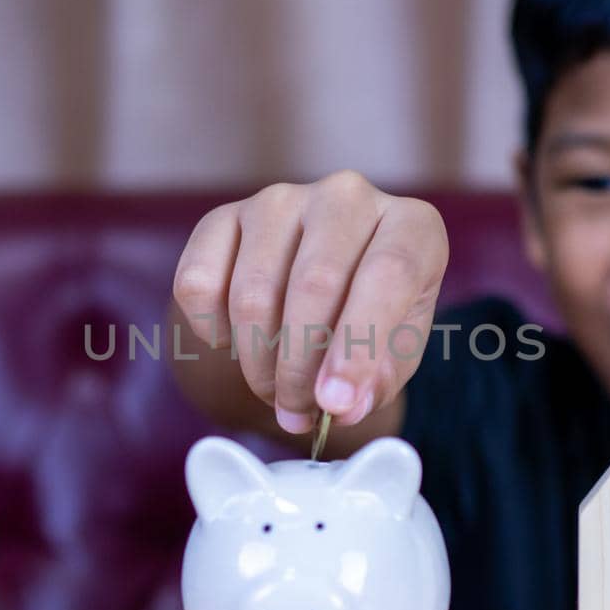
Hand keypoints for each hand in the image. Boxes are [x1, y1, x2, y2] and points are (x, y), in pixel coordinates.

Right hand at [172, 171, 448, 433]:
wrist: (322, 290)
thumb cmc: (372, 320)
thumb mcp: (396, 354)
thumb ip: (378, 381)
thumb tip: (342, 406)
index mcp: (411, 225)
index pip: (389, 274)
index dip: (358, 345)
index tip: (334, 403)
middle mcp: (347, 197)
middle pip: (315, 283)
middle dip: (299, 367)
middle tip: (296, 412)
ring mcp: (281, 200)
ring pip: (254, 290)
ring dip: (258, 360)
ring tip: (273, 391)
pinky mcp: (225, 216)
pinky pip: (199, 282)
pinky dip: (211, 329)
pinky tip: (236, 341)